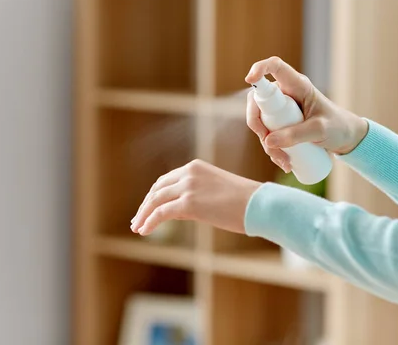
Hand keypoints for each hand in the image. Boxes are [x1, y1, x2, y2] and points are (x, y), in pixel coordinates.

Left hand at [130, 159, 261, 235]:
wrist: (259, 204)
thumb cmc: (245, 202)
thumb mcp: (216, 192)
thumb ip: (196, 196)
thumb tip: (179, 210)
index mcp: (195, 167)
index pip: (167, 180)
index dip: (154, 195)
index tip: (147, 208)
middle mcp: (189, 173)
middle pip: (158, 189)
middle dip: (146, 205)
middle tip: (138, 219)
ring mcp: (188, 187)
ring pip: (155, 200)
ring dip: (144, 214)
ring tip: (138, 227)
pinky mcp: (188, 203)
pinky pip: (161, 213)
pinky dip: (150, 221)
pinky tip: (144, 231)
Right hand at [245, 56, 368, 171]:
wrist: (346, 138)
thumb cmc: (338, 126)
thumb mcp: (320, 130)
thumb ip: (297, 134)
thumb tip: (268, 141)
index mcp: (297, 85)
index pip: (275, 66)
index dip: (259, 68)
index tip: (250, 79)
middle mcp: (285, 94)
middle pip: (257, 101)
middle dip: (258, 125)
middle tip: (269, 144)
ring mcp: (280, 109)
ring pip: (260, 122)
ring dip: (267, 144)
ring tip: (286, 161)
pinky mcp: (280, 123)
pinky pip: (266, 134)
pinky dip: (271, 149)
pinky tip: (284, 162)